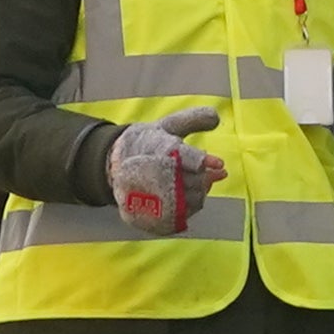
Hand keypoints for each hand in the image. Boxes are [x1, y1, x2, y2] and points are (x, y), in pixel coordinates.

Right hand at [102, 104, 230, 232]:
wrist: (114, 163)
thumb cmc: (148, 143)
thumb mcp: (168, 126)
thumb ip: (192, 120)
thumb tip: (216, 116)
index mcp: (156, 148)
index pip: (182, 156)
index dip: (202, 161)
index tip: (220, 164)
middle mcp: (149, 172)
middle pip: (187, 181)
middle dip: (205, 178)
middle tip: (218, 174)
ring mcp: (144, 195)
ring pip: (184, 201)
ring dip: (199, 193)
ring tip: (204, 183)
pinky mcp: (144, 212)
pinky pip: (174, 217)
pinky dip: (188, 208)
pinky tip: (191, 198)